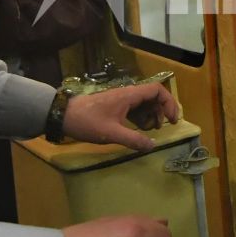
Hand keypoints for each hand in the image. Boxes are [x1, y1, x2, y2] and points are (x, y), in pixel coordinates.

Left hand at [64, 83, 181, 149]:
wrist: (64, 116)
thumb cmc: (88, 122)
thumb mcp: (112, 133)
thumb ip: (133, 140)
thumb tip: (152, 146)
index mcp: (129, 95)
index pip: (157, 90)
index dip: (169, 103)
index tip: (172, 120)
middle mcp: (128, 94)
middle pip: (153, 97)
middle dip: (160, 112)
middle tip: (159, 129)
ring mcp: (121, 100)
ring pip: (144, 104)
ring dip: (150, 116)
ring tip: (148, 131)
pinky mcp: (115, 106)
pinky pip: (134, 109)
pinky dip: (140, 118)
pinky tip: (136, 130)